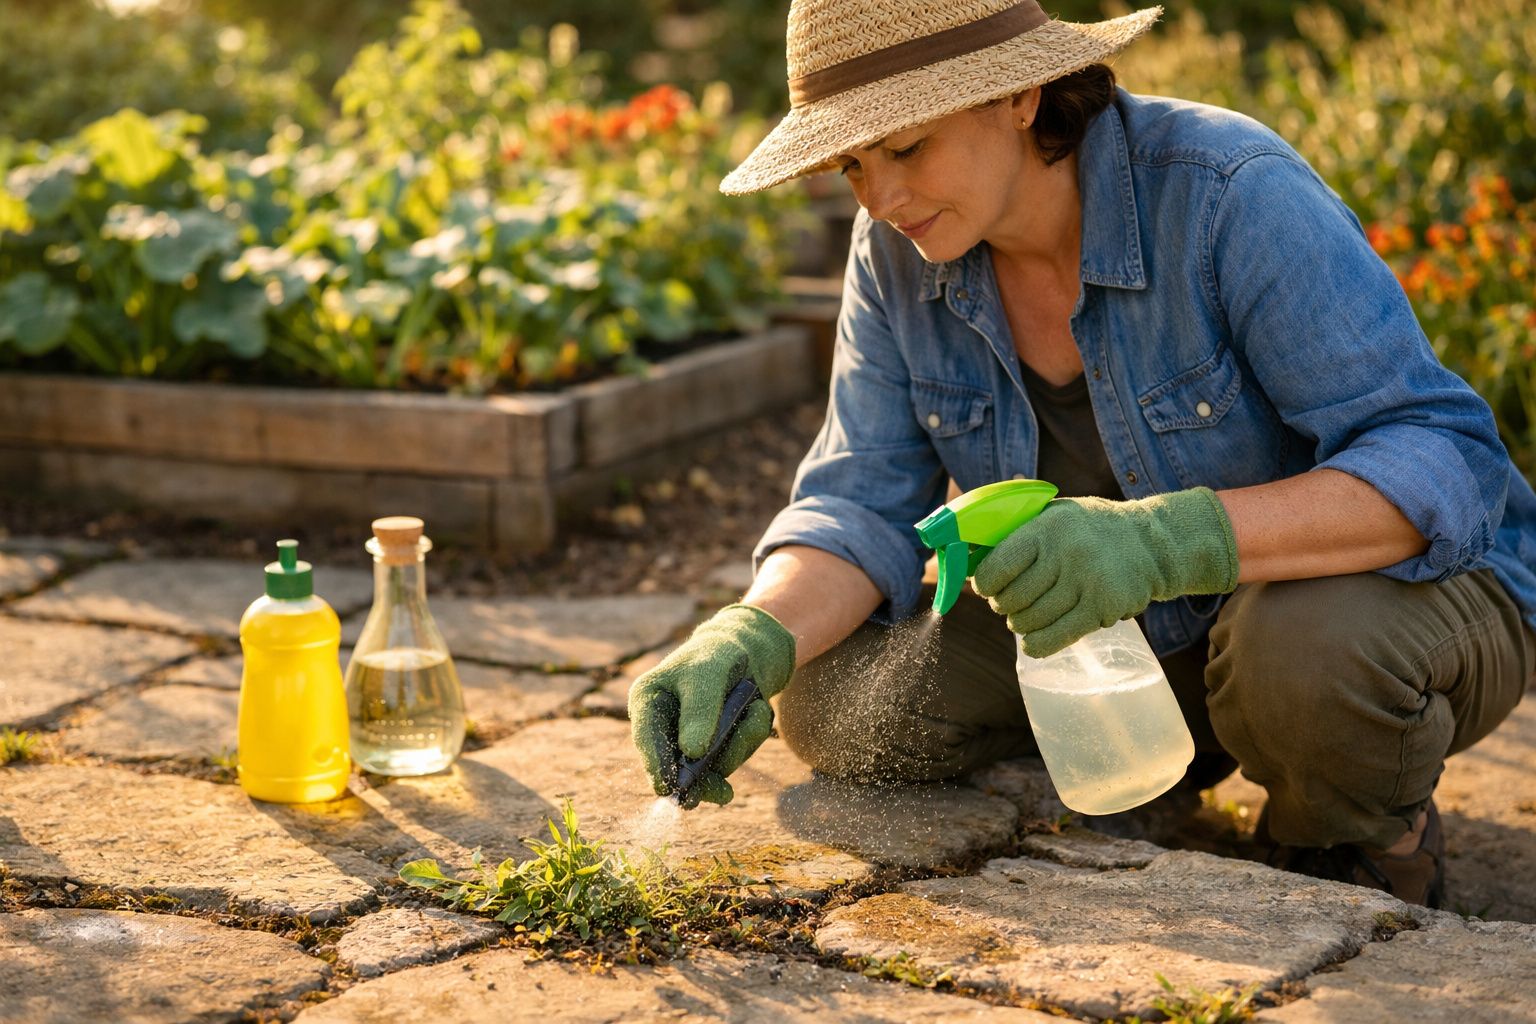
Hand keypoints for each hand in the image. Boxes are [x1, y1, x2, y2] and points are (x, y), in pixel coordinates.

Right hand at [628, 603, 795, 806]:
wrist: (749, 652)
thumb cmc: (717, 656)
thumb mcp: (708, 675)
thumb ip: (700, 710)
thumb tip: (691, 752)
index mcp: (647, 702)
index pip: (645, 739)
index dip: (656, 766)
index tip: (668, 788)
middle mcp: (663, 726)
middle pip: (673, 767)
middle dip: (703, 777)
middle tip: (724, 793)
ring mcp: (687, 741)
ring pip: (707, 768)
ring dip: (738, 747)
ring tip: (755, 713)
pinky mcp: (711, 748)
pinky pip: (730, 760)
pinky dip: (749, 739)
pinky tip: (756, 713)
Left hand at [971, 487, 1237, 657]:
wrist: (1152, 543)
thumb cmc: (1088, 530)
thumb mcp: (1053, 514)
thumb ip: (1014, 529)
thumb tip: (965, 552)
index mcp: (1046, 528)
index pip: (996, 568)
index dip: (984, 584)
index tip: (987, 587)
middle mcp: (1066, 554)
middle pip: (1011, 599)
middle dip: (1004, 606)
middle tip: (1011, 603)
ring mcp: (1086, 582)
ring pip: (1030, 622)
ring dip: (1022, 625)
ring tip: (1029, 614)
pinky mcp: (1102, 609)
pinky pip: (1055, 638)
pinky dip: (1037, 644)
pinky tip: (1034, 640)